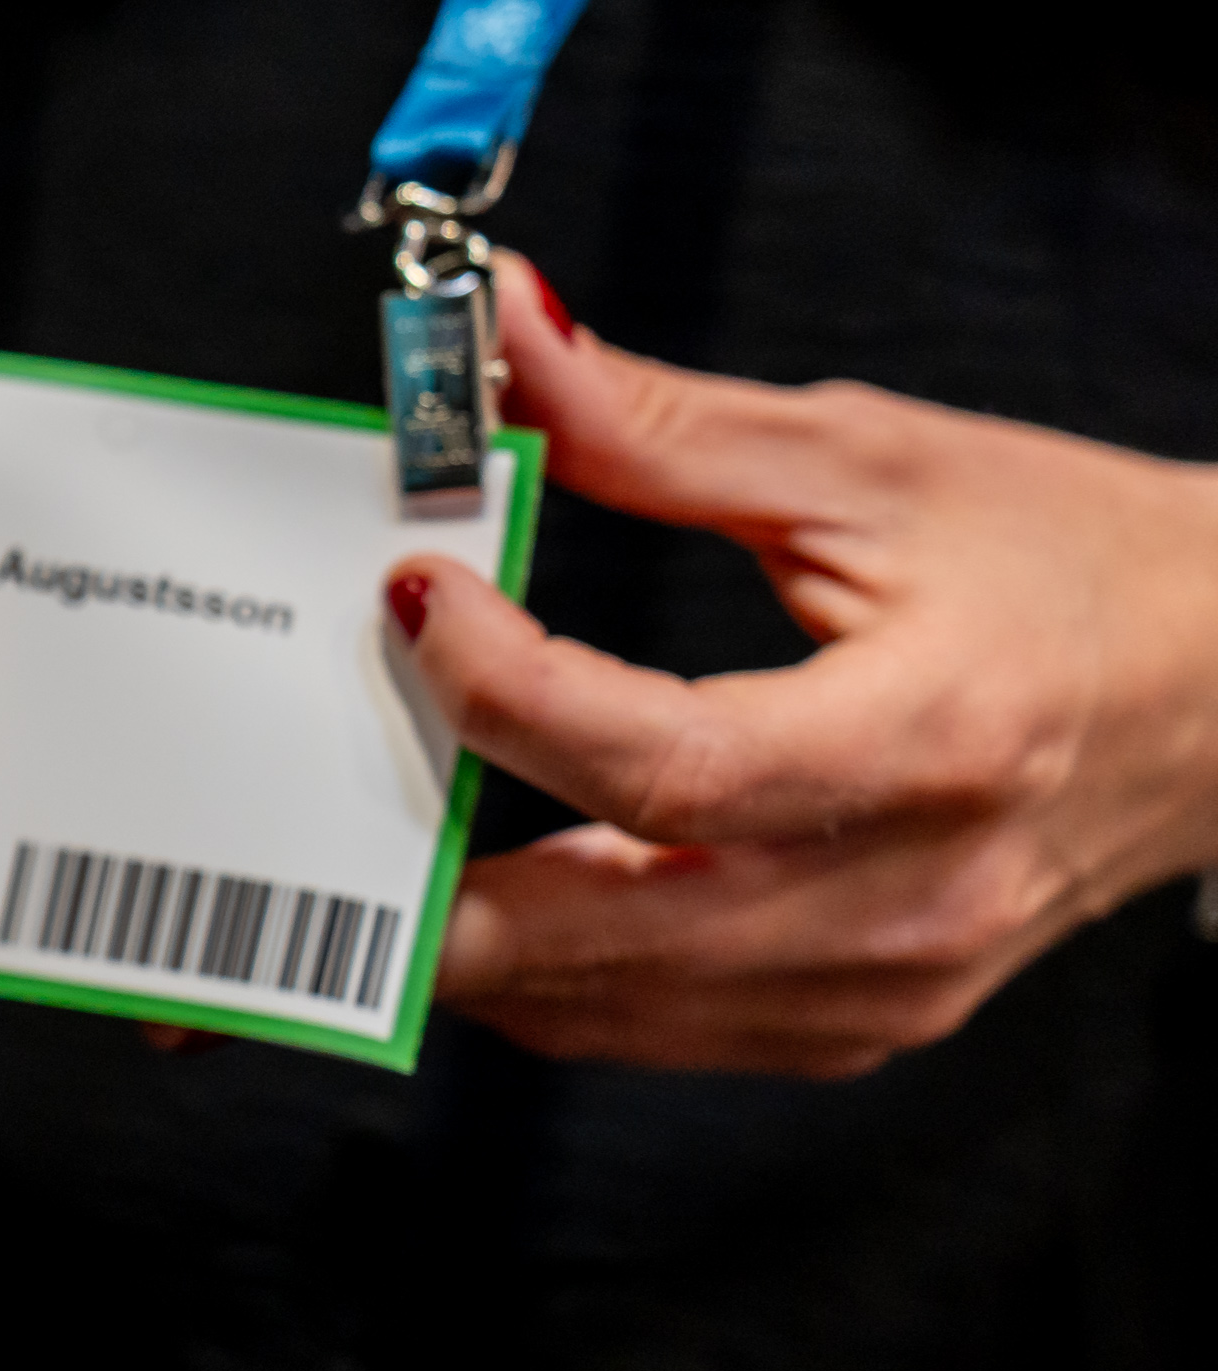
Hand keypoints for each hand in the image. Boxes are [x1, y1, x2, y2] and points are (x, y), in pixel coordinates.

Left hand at [401, 260, 1217, 1074]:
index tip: (417, 600)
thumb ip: (662, 423)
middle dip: (420, 886)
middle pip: (600, 936)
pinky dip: (547, 973)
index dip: (506, 693)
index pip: (665, 764)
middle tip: (298, 807)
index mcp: (930, 742)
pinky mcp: (859, 1028)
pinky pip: (652, 1030)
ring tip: (361, 840)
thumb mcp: (875, 461)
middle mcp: (905, 898)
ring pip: (604, 1008)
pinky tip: (484, 894)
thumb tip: (503, 340)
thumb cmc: (1071, 566)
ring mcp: (882, 987)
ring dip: (463, 938)